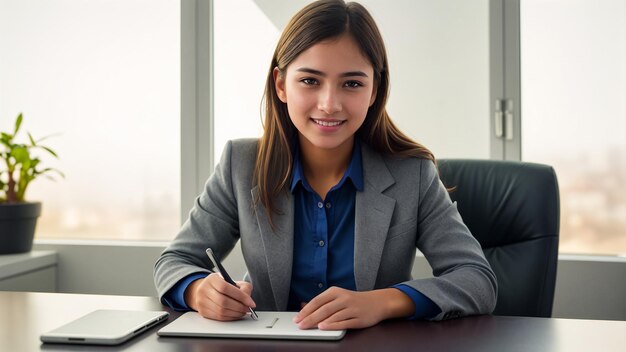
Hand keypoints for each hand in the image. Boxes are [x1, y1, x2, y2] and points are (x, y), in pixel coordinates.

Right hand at [185, 273, 255, 320]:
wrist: (206, 290)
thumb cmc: (222, 286)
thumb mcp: (232, 281)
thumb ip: (243, 287)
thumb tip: (248, 300)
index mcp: (212, 279)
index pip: (226, 288)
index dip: (240, 296)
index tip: (251, 302)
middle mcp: (204, 289)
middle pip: (223, 301)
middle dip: (239, 307)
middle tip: (248, 308)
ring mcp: (201, 301)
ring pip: (221, 311)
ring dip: (236, 313)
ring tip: (243, 311)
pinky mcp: (203, 312)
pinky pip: (219, 317)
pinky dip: (230, 317)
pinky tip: (236, 314)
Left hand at [293, 287, 414, 329]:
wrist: (377, 302)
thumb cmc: (354, 300)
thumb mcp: (338, 296)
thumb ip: (322, 302)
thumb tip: (303, 306)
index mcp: (336, 292)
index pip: (317, 301)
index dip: (306, 310)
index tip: (297, 318)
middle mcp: (344, 298)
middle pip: (323, 309)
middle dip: (309, 317)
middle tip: (300, 325)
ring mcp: (352, 308)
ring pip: (333, 315)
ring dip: (319, 321)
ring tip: (308, 326)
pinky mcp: (359, 318)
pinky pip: (344, 322)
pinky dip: (333, 325)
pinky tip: (324, 327)